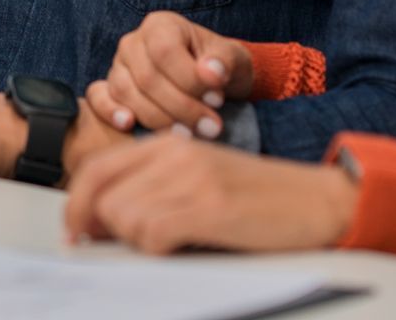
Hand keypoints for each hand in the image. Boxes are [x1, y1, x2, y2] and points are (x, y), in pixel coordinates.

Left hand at [64, 132, 357, 253]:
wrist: (319, 200)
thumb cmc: (258, 198)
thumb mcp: (199, 180)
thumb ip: (154, 189)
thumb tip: (102, 223)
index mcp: (166, 145)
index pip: (96, 170)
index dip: (76, 206)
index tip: (76, 235)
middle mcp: (173, 154)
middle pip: (102, 197)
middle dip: (102, 231)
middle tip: (117, 250)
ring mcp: (192, 179)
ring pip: (123, 218)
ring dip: (136, 244)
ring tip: (167, 247)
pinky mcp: (211, 208)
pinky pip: (153, 235)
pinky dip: (156, 251)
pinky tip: (180, 250)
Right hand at [87, 11, 252, 138]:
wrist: (212, 83)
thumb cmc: (219, 67)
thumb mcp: (232, 59)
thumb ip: (223, 62)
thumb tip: (212, 73)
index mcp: (161, 25)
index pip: (165, 52)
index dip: (189, 80)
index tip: (218, 100)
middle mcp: (133, 42)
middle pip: (147, 78)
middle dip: (182, 108)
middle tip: (212, 128)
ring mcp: (118, 66)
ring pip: (127, 93)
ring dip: (159, 119)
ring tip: (191, 134)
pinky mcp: (109, 88)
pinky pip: (98, 98)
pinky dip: (109, 112)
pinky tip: (128, 125)